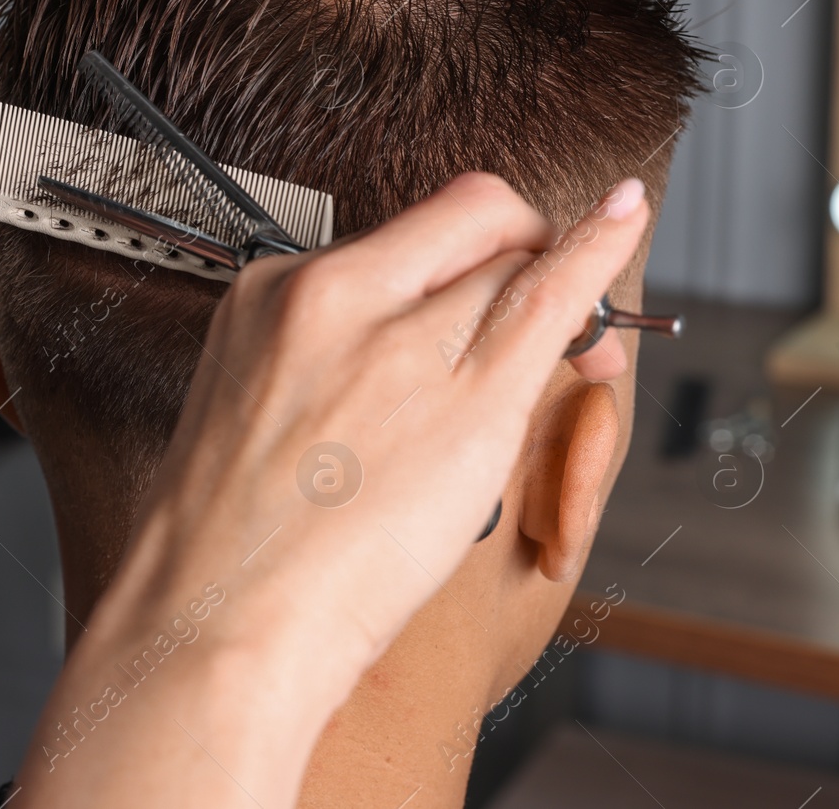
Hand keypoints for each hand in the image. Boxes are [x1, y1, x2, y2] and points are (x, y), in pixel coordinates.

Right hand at [15, 172, 649, 806]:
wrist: (213, 618)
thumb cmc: (220, 548)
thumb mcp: (244, 415)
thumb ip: (316, 366)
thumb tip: (385, 362)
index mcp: (270, 296)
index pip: (397, 236)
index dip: (459, 255)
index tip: (478, 291)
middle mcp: (333, 296)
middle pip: (462, 227)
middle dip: (517, 255)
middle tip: (549, 317)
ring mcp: (401, 343)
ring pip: (511, 262)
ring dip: (561, 282)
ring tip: (584, 343)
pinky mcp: (468, 401)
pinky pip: (553, 295)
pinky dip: (599, 251)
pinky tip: (624, 220)